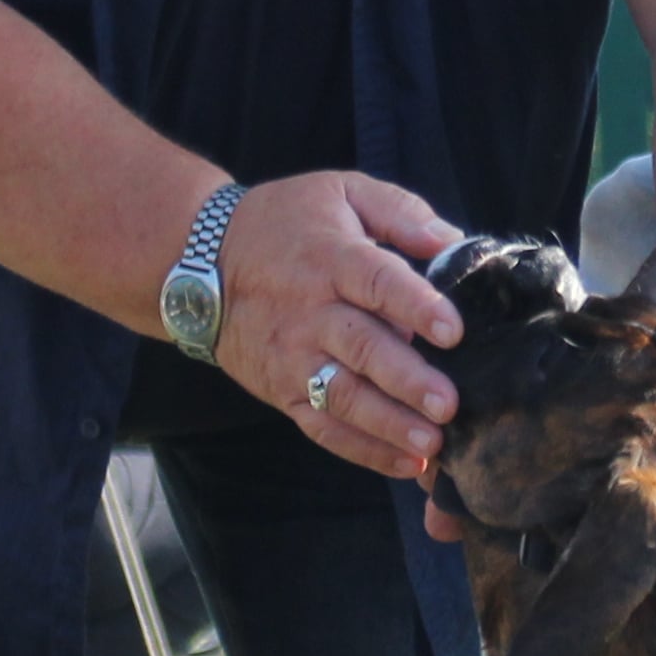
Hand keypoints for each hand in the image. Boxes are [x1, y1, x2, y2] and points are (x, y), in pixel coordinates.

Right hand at [212, 170, 464, 474]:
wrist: (199, 259)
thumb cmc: (286, 222)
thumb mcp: (342, 192)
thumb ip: (402, 213)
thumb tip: (455, 244)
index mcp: (332, 258)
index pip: (377, 282)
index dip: (415, 306)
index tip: (453, 330)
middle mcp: (310, 312)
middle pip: (362, 348)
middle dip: (407, 380)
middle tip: (449, 404)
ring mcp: (293, 357)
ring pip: (343, 397)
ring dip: (388, 424)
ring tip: (432, 444)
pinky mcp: (282, 390)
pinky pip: (322, 427)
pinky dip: (363, 450)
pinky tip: (405, 463)